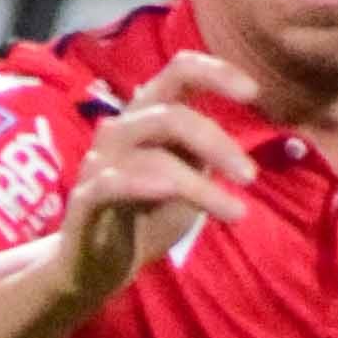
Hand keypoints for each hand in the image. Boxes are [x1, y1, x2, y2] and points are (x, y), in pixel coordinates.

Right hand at [62, 52, 261, 302]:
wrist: (96, 265)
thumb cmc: (145, 217)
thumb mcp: (187, 182)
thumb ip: (207, 157)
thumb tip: (246, 146)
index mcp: (147, 116)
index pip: (178, 72)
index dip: (215, 72)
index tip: (254, 92)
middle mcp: (121, 131)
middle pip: (170, 115)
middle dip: (216, 143)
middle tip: (250, 177)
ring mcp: (99, 164)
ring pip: (152, 157)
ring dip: (199, 183)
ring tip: (234, 212)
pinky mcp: (83, 202)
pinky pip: (109, 185)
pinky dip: (140, 184)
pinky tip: (170, 190)